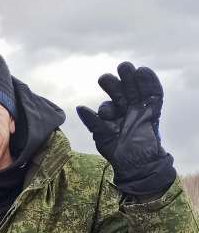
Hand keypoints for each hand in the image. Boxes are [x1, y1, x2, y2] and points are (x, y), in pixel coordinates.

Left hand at [77, 62, 174, 195]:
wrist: (139, 164)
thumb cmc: (119, 153)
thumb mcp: (103, 138)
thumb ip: (93, 123)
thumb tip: (79, 107)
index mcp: (113, 117)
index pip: (109, 105)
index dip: (106, 106)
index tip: (104, 113)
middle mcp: (126, 109)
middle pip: (121, 92)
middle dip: (115, 84)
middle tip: (106, 78)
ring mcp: (140, 108)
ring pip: (136, 89)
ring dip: (131, 78)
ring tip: (125, 67)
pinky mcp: (154, 109)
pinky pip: (154, 93)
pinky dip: (150, 81)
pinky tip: (143, 71)